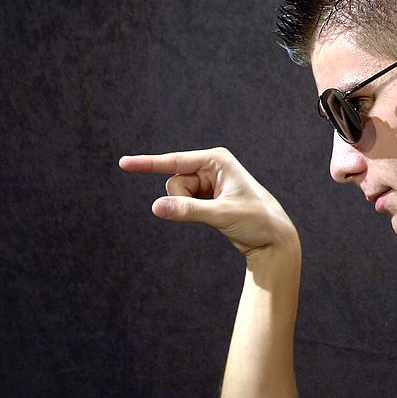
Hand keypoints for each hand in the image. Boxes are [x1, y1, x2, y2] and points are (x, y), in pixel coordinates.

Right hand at [119, 148, 298, 256]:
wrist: (274, 238)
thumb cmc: (256, 221)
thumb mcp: (221, 215)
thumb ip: (187, 211)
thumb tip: (155, 208)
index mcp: (217, 160)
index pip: (174, 161)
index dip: (148, 164)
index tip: (123, 164)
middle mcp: (211, 166)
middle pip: (174, 183)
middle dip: (183, 201)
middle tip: (214, 210)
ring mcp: (208, 181)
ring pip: (177, 195)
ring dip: (189, 209)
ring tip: (218, 213)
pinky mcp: (207, 196)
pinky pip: (184, 204)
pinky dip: (191, 212)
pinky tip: (216, 215)